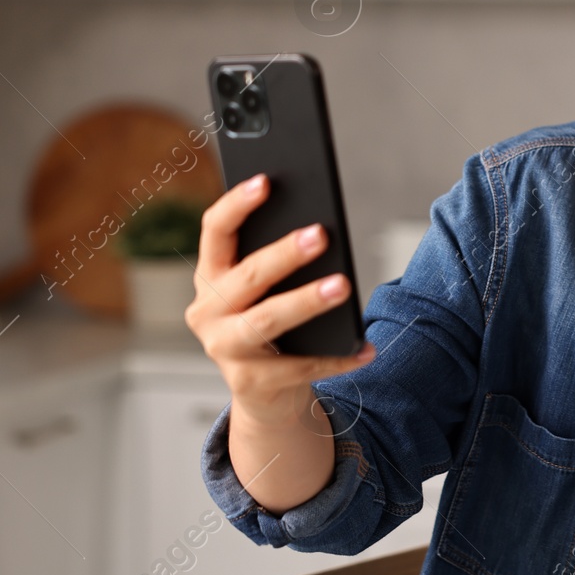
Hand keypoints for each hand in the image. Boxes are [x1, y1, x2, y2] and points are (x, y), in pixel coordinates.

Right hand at [184, 173, 376, 421]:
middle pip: (247, 276)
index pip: (214, 231)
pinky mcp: (250, 383)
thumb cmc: (270, 323)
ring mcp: (225, 349)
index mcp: (210, 276)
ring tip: (344, 286)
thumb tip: (319, 231)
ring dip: (307, 301)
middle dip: (284, 254)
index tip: (265, 181)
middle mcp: (208, 311)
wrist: (264, 393)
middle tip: (320, 234)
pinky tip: (366, 347)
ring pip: (267, 321)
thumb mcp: (266, 290)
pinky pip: (300, 367)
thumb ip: (278, 263)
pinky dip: (337, 357)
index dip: (236, 204)